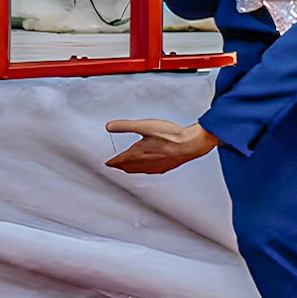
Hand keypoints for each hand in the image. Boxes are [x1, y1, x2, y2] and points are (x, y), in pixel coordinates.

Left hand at [104, 119, 218, 174]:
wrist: (190, 145)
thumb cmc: (169, 135)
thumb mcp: (143, 126)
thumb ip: (125, 126)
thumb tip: (108, 127)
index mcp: (138, 153)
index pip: (120, 160)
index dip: (112, 162)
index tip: (106, 164)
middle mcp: (146, 163)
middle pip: (128, 167)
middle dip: (119, 166)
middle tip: (113, 166)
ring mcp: (156, 166)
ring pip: (138, 171)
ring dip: (130, 169)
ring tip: (126, 167)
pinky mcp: (165, 167)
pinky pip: (149, 171)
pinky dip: (142, 170)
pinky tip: (146, 167)